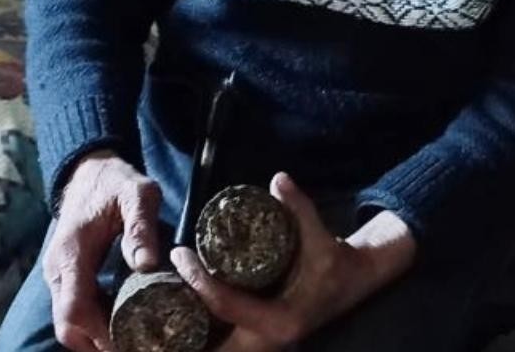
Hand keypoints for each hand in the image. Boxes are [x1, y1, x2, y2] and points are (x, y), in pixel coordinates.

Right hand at [45, 150, 163, 351]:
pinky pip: (73, 312)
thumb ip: (141, 226)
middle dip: (98, 344)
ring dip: (95, 338)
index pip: (76, 310)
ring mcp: (57, 276)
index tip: (130, 343)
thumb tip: (145, 264)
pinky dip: (93, 326)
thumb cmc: (115, 182)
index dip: (101, 334)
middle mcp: (57, 271)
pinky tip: (122, 325)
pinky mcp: (65, 278)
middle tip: (136, 347)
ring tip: (132, 340)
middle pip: (67, 328)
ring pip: (67, 324)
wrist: (89, 172)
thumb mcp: (138, 194)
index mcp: (72, 254)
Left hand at [173, 172, 416, 351]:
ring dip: (190, 334)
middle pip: (214, 347)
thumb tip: (279, 179)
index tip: (179, 255)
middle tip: (160, 291)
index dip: (199, 281)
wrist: (355, 280)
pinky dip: (202, 334)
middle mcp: (270, 340)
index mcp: (283, 320)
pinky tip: (181, 313)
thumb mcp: (320, 235)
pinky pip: (223, 343)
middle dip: (184, 326)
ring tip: (162, 304)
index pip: (227, 305)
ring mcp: (263, 343)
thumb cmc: (335, 260)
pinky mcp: (258, 338)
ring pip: (217, 349)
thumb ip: (299, 207)